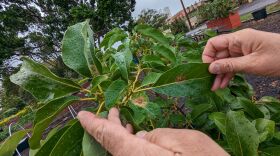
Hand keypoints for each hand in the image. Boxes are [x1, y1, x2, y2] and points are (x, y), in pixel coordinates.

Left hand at [78, 108, 228, 155]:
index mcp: (136, 155)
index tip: (81, 114)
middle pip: (112, 144)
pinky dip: (130, 142)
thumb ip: (156, 135)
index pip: (107, 135)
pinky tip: (136, 136)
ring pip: (121, 149)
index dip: (92, 123)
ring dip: (119, 133)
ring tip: (120, 119)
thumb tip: (141, 136)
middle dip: (107, 125)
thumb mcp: (182, 140)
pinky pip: (131, 153)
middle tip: (110, 110)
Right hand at [202, 29, 279, 90]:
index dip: (207, 56)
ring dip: (220, 75)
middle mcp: (238, 43)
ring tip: (215, 88)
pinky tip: (224, 85)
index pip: (214, 44)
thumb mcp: (253, 64)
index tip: (207, 70)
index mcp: (239, 39)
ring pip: (226, 62)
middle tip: (209, 84)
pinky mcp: (248, 58)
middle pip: (219, 55)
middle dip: (213, 69)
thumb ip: (230, 66)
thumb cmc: (278, 58)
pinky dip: (229, 74)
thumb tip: (210, 68)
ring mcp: (243, 51)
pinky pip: (234, 66)